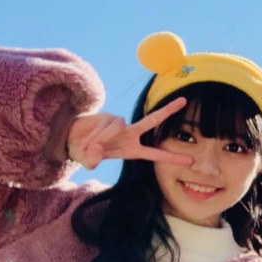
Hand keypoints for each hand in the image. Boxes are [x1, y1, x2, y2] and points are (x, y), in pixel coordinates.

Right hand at [66, 97, 194, 170]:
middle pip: (152, 120)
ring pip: (118, 127)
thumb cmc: (85, 152)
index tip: (190, 161)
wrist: (71, 138)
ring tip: (90, 146)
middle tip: (184, 100)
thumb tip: (96, 150)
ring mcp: (120, 124)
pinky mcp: (109, 116)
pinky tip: (88, 137)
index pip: (155, 154)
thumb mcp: (89, 161)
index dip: (171, 158)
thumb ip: (92, 160)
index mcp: (132, 150)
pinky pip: (106, 125)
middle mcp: (130, 134)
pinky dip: (96, 134)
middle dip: (167, 110)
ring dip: (102, 139)